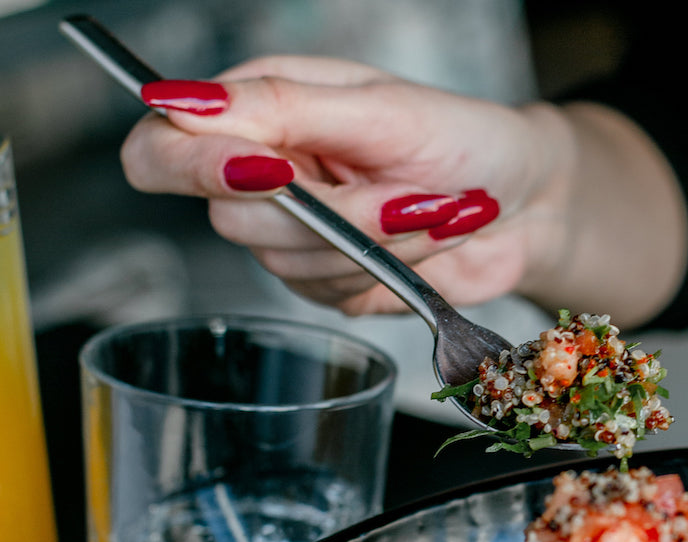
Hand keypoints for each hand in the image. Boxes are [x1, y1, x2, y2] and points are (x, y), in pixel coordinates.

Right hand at [119, 56, 686, 324]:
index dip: (195, 168)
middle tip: (403, 188)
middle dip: (332, 211)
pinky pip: (337, 294)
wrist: (526, 200)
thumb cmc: (464, 136)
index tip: (268, 172)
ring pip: (291, 264)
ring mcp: (296, 237)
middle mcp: (265, 175)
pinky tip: (429, 236)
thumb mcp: (380, 108)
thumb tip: (179, 101)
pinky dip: (394, 268)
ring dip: (377, 239)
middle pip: (231, 220)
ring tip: (430, 204)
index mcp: (260, 110)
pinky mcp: (333, 284)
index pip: (161, 149)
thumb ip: (280, 107)